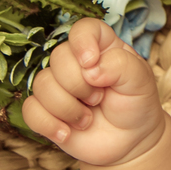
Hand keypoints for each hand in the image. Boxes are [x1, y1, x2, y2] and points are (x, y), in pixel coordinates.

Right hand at [23, 17, 166, 166]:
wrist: (129, 141)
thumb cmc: (136, 104)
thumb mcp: (141, 81)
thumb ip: (121, 65)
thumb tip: (91, 69)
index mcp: (102, 47)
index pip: (83, 29)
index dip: (82, 42)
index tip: (91, 63)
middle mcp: (76, 63)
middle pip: (58, 57)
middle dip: (79, 85)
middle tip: (99, 99)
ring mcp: (58, 86)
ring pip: (41, 84)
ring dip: (67, 108)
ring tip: (87, 119)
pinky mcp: (45, 110)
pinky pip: (30, 110)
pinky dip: (48, 124)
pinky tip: (67, 133)